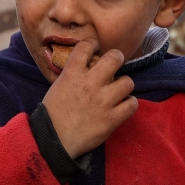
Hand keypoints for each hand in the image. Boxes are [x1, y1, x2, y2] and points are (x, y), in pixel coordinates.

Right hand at [41, 40, 136, 158]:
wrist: (54, 140)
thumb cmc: (52, 114)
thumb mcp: (57, 87)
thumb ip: (72, 75)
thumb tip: (85, 68)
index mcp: (72, 74)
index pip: (86, 46)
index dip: (93, 44)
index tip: (95, 48)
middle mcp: (90, 83)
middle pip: (114, 58)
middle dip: (117, 59)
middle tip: (114, 65)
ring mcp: (103, 101)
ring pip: (128, 82)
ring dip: (124, 85)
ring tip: (118, 91)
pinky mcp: (112, 118)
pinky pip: (132, 104)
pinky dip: (129, 104)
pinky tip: (122, 106)